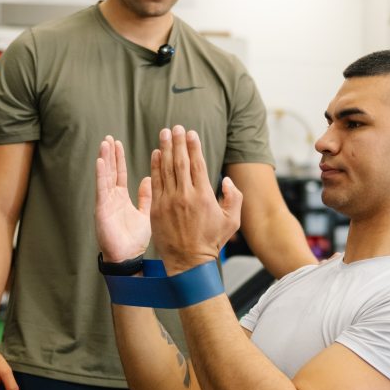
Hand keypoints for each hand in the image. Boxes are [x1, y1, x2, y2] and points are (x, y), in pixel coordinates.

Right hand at [96, 135, 151, 261]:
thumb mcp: (145, 213)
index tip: (118, 143)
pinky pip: (101, 188)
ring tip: (105, 143)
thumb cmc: (135, 240)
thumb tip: (148, 179)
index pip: (119, 173)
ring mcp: (105, 202)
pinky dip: (100, 174)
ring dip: (104, 159)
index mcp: (121, 198)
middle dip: (109, 155)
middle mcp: (111, 198)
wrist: (128, 257)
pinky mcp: (102, 209)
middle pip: (109, 171)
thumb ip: (146, 196)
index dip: (118, 158)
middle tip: (109, 138)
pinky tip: (100, 161)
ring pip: (104, 176)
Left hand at [151, 126, 241, 273]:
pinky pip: (155, 182)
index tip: (191, 133)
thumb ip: (234, 198)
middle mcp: (185, 196)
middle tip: (176, 127)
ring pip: (166, 169)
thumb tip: (226, 180)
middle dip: (178, 142)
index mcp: (203, 196)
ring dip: (165, 149)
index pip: (197, 164)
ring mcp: (169, 202)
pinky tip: (156, 154)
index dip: (194, 146)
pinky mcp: (157, 209)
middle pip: (180, 162)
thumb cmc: (211, 242)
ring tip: (164, 133)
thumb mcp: (232, 221)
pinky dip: (155, 166)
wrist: (188, 263)